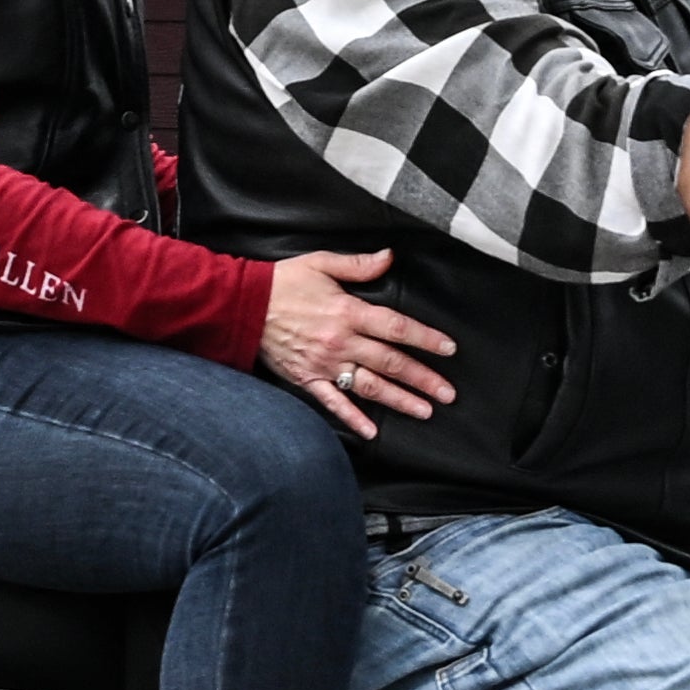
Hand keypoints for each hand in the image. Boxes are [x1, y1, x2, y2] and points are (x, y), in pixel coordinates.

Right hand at [252, 247, 453, 438]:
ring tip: (425, 411)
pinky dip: (352, 418)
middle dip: (423, 378)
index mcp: (348, 312)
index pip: (396, 327)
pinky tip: (372, 432)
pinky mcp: (307, 379)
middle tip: (448, 393)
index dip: (425, 338)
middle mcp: (341, 341)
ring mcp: (324, 363)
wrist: (242, 306)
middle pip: (390, 362)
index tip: (448, 349)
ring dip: (399, 400)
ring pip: (370, 386)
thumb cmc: (283, 282)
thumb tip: (389, 257)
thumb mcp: (321, 263)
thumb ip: (358, 265)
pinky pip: (333, 403)